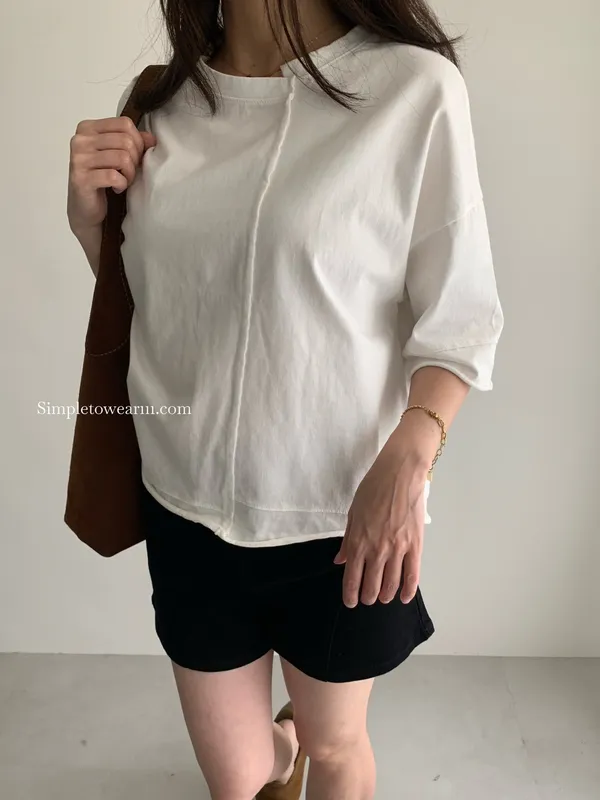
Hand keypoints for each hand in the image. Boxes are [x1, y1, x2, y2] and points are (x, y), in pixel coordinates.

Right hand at [68, 117, 156, 235]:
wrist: (85, 209)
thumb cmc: (102, 181)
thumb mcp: (118, 156)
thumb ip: (133, 143)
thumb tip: (152, 139)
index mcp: (87, 128)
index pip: (124, 123)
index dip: (138, 141)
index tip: (134, 157)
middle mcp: (80, 140)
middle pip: (125, 140)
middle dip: (135, 160)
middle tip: (129, 173)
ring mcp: (78, 159)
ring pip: (122, 157)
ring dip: (129, 174)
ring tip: (123, 181)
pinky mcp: (81, 179)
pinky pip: (114, 176)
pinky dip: (121, 184)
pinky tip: (116, 188)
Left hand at [334, 446, 429, 608]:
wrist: (400, 474)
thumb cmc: (373, 489)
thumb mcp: (353, 513)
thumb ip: (348, 540)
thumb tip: (340, 561)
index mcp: (359, 541)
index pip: (352, 578)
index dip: (351, 594)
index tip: (350, 602)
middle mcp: (377, 550)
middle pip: (372, 585)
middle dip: (368, 597)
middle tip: (368, 599)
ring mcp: (398, 549)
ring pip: (391, 584)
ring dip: (385, 595)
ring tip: (382, 597)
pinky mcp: (415, 546)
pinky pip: (413, 575)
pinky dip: (408, 590)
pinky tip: (404, 597)